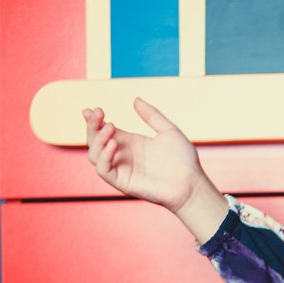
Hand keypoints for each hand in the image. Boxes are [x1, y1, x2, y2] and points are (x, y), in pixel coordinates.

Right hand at [82, 98, 206, 213]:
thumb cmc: (183, 160)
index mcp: (130, 142)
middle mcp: (123, 155)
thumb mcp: (168, 130)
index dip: (94, 120)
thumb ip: (152, 115)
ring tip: (110, 127)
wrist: (191, 183)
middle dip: (92, 126)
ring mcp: (122, 169)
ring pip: (95, 155)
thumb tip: (136, 99)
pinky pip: (104, 170)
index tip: (91, 109)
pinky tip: (113, 144)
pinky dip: (104, 156)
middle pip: (95, 140)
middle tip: (98, 112)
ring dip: (97, 139)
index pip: (104, 130)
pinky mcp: (123, 182)